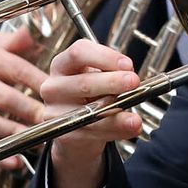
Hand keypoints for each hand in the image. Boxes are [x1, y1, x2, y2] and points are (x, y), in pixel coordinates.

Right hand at [0, 25, 48, 169]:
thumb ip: (14, 41)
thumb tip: (33, 34)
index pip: (17, 70)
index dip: (39, 82)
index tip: (60, 91)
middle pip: (4, 98)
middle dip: (30, 111)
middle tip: (54, 121)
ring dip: (14, 134)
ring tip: (38, 142)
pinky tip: (13, 162)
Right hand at [45, 39, 143, 187]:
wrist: (73, 126)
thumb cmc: (90, 93)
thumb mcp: (97, 77)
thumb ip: (112, 72)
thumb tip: (133, 74)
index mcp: (62, 63)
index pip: (78, 51)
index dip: (103, 56)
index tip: (128, 63)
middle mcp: (52, 86)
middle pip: (82, 82)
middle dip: (111, 83)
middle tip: (135, 82)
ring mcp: (53, 113)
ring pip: (85, 111)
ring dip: (114, 114)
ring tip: (136, 118)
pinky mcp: (59, 135)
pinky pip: (87, 134)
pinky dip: (111, 131)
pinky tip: (129, 128)